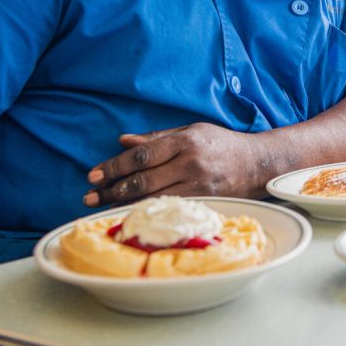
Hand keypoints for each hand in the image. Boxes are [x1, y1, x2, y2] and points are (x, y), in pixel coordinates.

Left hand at [85, 123, 266, 205]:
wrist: (256, 164)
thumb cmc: (219, 144)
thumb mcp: (190, 131)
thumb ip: (156, 138)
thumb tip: (122, 140)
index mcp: (185, 141)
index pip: (143, 155)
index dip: (115, 166)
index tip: (94, 175)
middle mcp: (191, 164)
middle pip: (144, 180)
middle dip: (112, 189)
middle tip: (89, 196)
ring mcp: (199, 186)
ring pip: (153, 199)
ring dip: (123, 204)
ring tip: (101, 207)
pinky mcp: (204, 203)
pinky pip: (168, 210)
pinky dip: (146, 213)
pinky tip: (129, 214)